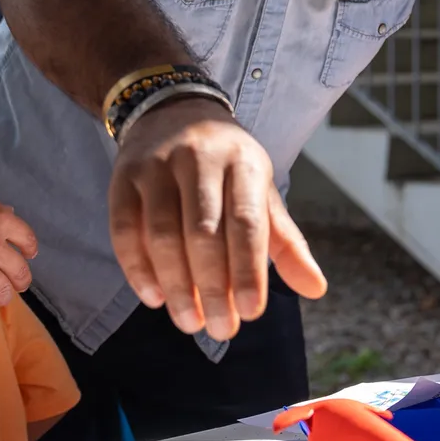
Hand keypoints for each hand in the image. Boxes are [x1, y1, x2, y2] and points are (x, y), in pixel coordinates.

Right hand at [0, 166, 38, 312]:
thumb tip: (7, 212)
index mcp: (0, 218)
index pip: (27, 239)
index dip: (29, 250)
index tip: (28, 256)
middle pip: (19, 270)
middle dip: (21, 281)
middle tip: (19, 286)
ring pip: (0, 289)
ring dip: (3, 296)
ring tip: (1, 298)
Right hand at [109, 97, 327, 340]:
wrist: (173, 111)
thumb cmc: (228, 167)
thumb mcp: (262, 193)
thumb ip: (286, 243)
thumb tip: (316, 289)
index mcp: (244, 163)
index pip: (247, 221)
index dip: (249, 270)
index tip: (252, 313)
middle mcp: (200, 159)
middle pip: (203, 231)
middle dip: (213, 286)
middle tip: (220, 329)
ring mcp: (157, 165)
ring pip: (161, 232)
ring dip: (175, 284)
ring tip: (190, 321)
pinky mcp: (124, 176)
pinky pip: (124, 227)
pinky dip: (137, 267)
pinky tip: (154, 298)